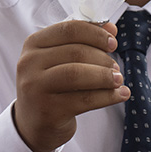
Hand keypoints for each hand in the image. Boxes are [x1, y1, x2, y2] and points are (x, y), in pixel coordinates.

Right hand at [14, 20, 125, 151]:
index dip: (95, 34)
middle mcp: (30, 63)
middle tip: (116, 68)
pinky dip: (108, 96)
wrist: (33, 123)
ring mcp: (36, 87)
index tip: (113, 42)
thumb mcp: (60, 59)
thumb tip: (111, 28)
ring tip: (118, 80)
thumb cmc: (51, 86)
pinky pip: (85, 99)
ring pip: (78, 74)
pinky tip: (120, 94)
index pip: (69, 30)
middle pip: (76, 52)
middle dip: (103, 58)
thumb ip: (83, 40)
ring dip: (105, 76)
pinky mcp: (48, 110)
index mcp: (33, 44)